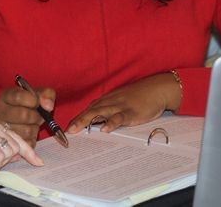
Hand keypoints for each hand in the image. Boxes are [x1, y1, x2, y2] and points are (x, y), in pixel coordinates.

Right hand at [0, 86, 55, 146]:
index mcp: (5, 96)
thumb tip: (48, 106)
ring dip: (35, 128)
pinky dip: (33, 138)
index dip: (33, 100)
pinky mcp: (8, 144)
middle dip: (36, 116)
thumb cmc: (30, 104)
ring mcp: (1, 129)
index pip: (18, 97)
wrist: (24, 117)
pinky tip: (29, 132)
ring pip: (26, 131)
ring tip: (32, 123)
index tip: (37, 102)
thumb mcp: (39, 94)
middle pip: (23, 115)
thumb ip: (46, 94)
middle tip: (37, 115)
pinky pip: (27, 143)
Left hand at [66, 73, 181, 133]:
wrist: (156, 89)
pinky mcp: (131, 111)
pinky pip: (120, 117)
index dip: (76, 119)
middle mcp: (109, 102)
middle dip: (76, 121)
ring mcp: (120, 106)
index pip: (87, 110)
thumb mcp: (119, 102)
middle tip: (66, 131)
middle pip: (89, 111)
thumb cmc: (137, 97)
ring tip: (76, 130)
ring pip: (100, 113)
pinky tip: (104, 129)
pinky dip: (112, 123)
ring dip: (86, 120)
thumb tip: (95, 124)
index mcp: (105, 101)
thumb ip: (107, 111)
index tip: (64, 130)